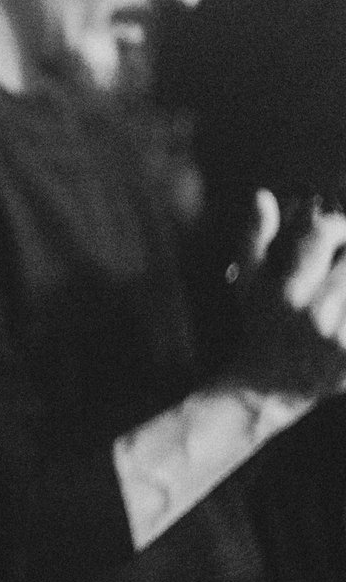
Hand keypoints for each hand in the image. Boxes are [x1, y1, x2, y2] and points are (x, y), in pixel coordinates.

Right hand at [234, 189, 345, 395]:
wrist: (268, 385)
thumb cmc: (259, 325)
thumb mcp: (246, 281)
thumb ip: (254, 237)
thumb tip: (263, 196)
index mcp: (287, 289)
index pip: (324, 234)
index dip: (339, 225)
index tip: (339, 232)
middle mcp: (315, 311)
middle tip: (345, 259)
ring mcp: (340, 336)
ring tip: (342, 283)